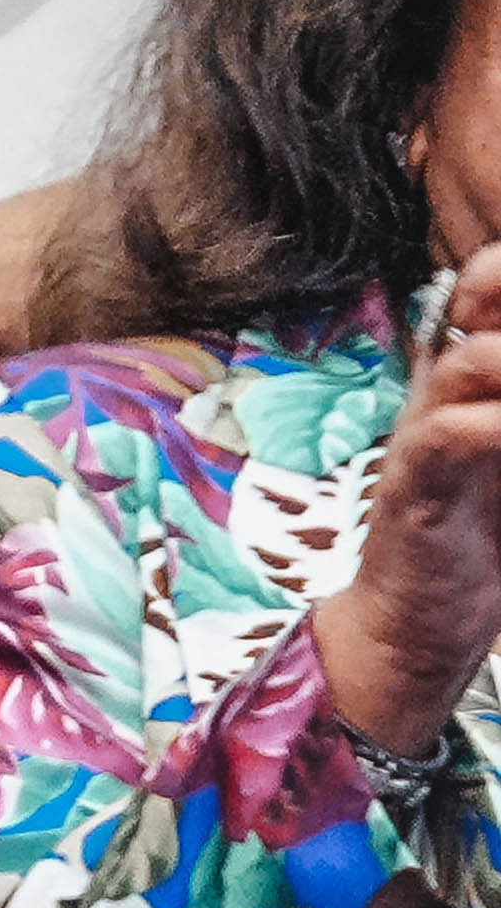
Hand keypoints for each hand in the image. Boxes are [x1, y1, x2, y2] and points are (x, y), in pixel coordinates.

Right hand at [314, 245, 500, 756]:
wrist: (422, 623)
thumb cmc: (487, 544)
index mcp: (476, 377)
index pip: (485, 284)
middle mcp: (446, 389)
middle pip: (475, 294)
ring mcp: (426, 430)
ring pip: (467, 359)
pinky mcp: (415, 482)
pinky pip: (448, 433)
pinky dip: (494, 427)